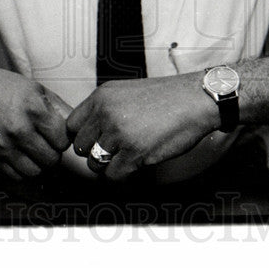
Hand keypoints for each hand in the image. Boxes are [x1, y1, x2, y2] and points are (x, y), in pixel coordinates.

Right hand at [0, 64, 70, 179]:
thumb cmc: (7, 87)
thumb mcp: (38, 89)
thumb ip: (60, 109)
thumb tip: (78, 130)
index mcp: (34, 110)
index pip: (63, 141)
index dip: (64, 139)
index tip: (57, 133)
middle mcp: (18, 130)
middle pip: (51, 160)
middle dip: (54, 153)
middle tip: (47, 144)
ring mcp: (2, 146)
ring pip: (35, 172)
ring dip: (39, 165)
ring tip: (35, 151)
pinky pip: (15, 176)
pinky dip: (22, 170)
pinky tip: (21, 156)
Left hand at [66, 75, 217, 180]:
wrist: (197, 99)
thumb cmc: (167, 97)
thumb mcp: (127, 92)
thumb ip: (104, 109)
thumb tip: (88, 133)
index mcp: (101, 96)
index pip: (71, 125)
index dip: (82, 137)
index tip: (94, 141)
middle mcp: (105, 113)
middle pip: (80, 147)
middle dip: (95, 153)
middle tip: (114, 151)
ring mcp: (119, 134)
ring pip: (95, 164)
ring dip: (110, 165)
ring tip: (128, 155)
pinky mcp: (134, 153)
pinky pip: (114, 175)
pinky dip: (124, 174)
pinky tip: (138, 162)